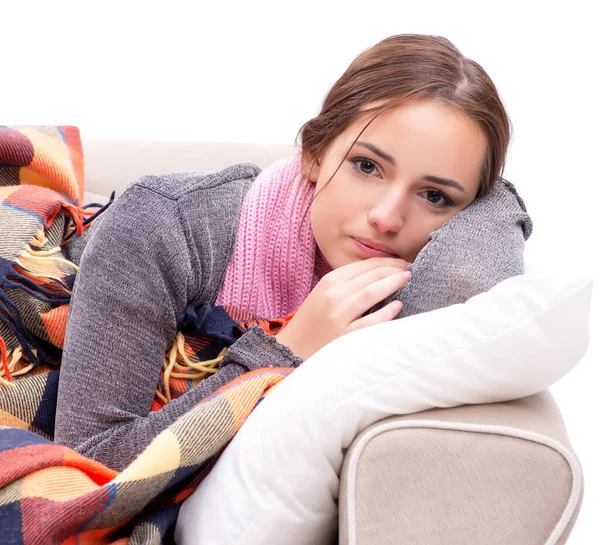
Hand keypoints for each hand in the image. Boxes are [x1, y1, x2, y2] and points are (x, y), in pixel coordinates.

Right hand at [276, 257, 410, 359]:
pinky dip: (386, 312)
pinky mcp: (344, 336)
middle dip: (393, 270)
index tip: (401, 262)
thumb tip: (380, 274)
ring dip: (392, 283)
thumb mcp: (324, 293)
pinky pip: (370, 322)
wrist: (293, 348)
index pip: (364, 266)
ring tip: (407, 279)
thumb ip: (347, 283)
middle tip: (409, 269)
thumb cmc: (314, 320)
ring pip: (371, 293)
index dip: (386, 261)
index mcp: (329, 281)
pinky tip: (398, 306)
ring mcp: (339, 316)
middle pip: (371, 276)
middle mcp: (334, 295)